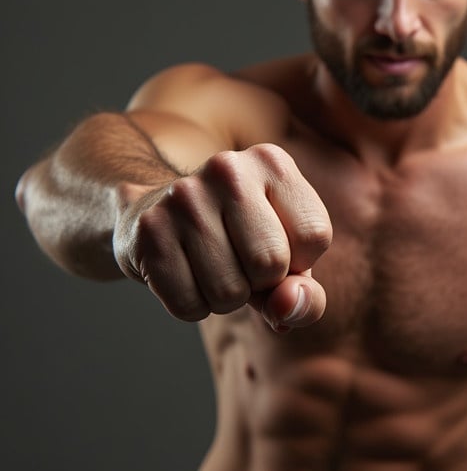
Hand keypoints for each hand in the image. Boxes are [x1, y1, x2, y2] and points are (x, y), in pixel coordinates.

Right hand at [113, 144, 331, 324]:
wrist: (157, 213)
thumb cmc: (239, 241)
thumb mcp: (288, 259)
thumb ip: (306, 294)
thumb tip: (287, 307)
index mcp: (273, 163)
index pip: (314, 236)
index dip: (299, 262)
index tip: (277, 247)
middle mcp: (228, 170)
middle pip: (271, 265)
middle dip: (261, 284)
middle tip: (239, 261)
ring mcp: (183, 198)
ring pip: (229, 293)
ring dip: (225, 300)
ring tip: (211, 266)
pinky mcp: (149, 230)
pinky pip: (188, 305)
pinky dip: (193, 306)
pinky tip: (185, 272)